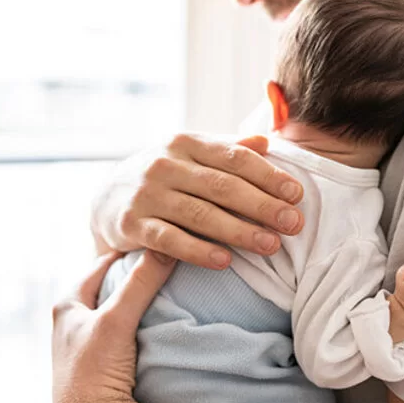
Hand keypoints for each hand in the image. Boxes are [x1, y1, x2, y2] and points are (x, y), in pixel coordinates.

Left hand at [52, 250, 176, 402]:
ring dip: (137, 301)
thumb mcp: (115, 320)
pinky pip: (124, 331)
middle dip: (134, 275)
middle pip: (109, 285)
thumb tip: (166, 248)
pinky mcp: (101, 361)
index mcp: (67, 304)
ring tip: (164, 290)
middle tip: (164, 264)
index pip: (101, 264)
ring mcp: (87, 342)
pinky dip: (139, 323)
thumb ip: (140, 283)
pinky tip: (155, 323)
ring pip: (117, 309)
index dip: (127, 252)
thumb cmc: (93, 370)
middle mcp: (72, 321)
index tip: (155, 242)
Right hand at [91, 133, 304, 268]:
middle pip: (221, 186)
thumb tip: (266, 140)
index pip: (234, 157)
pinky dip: (197, 251)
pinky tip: (224, 261)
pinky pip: (169, 239)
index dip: (268, 176)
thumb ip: (227, 149)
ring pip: (199, 214)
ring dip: (238, 231)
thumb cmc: (164, 178)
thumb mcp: (190, 156)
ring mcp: (146, 194)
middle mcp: (164, 164)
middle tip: (294, 223)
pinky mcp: (131, 224)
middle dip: (262, 205)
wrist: (107, 199)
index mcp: (186, 143)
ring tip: (270, 246)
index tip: (296, 194)